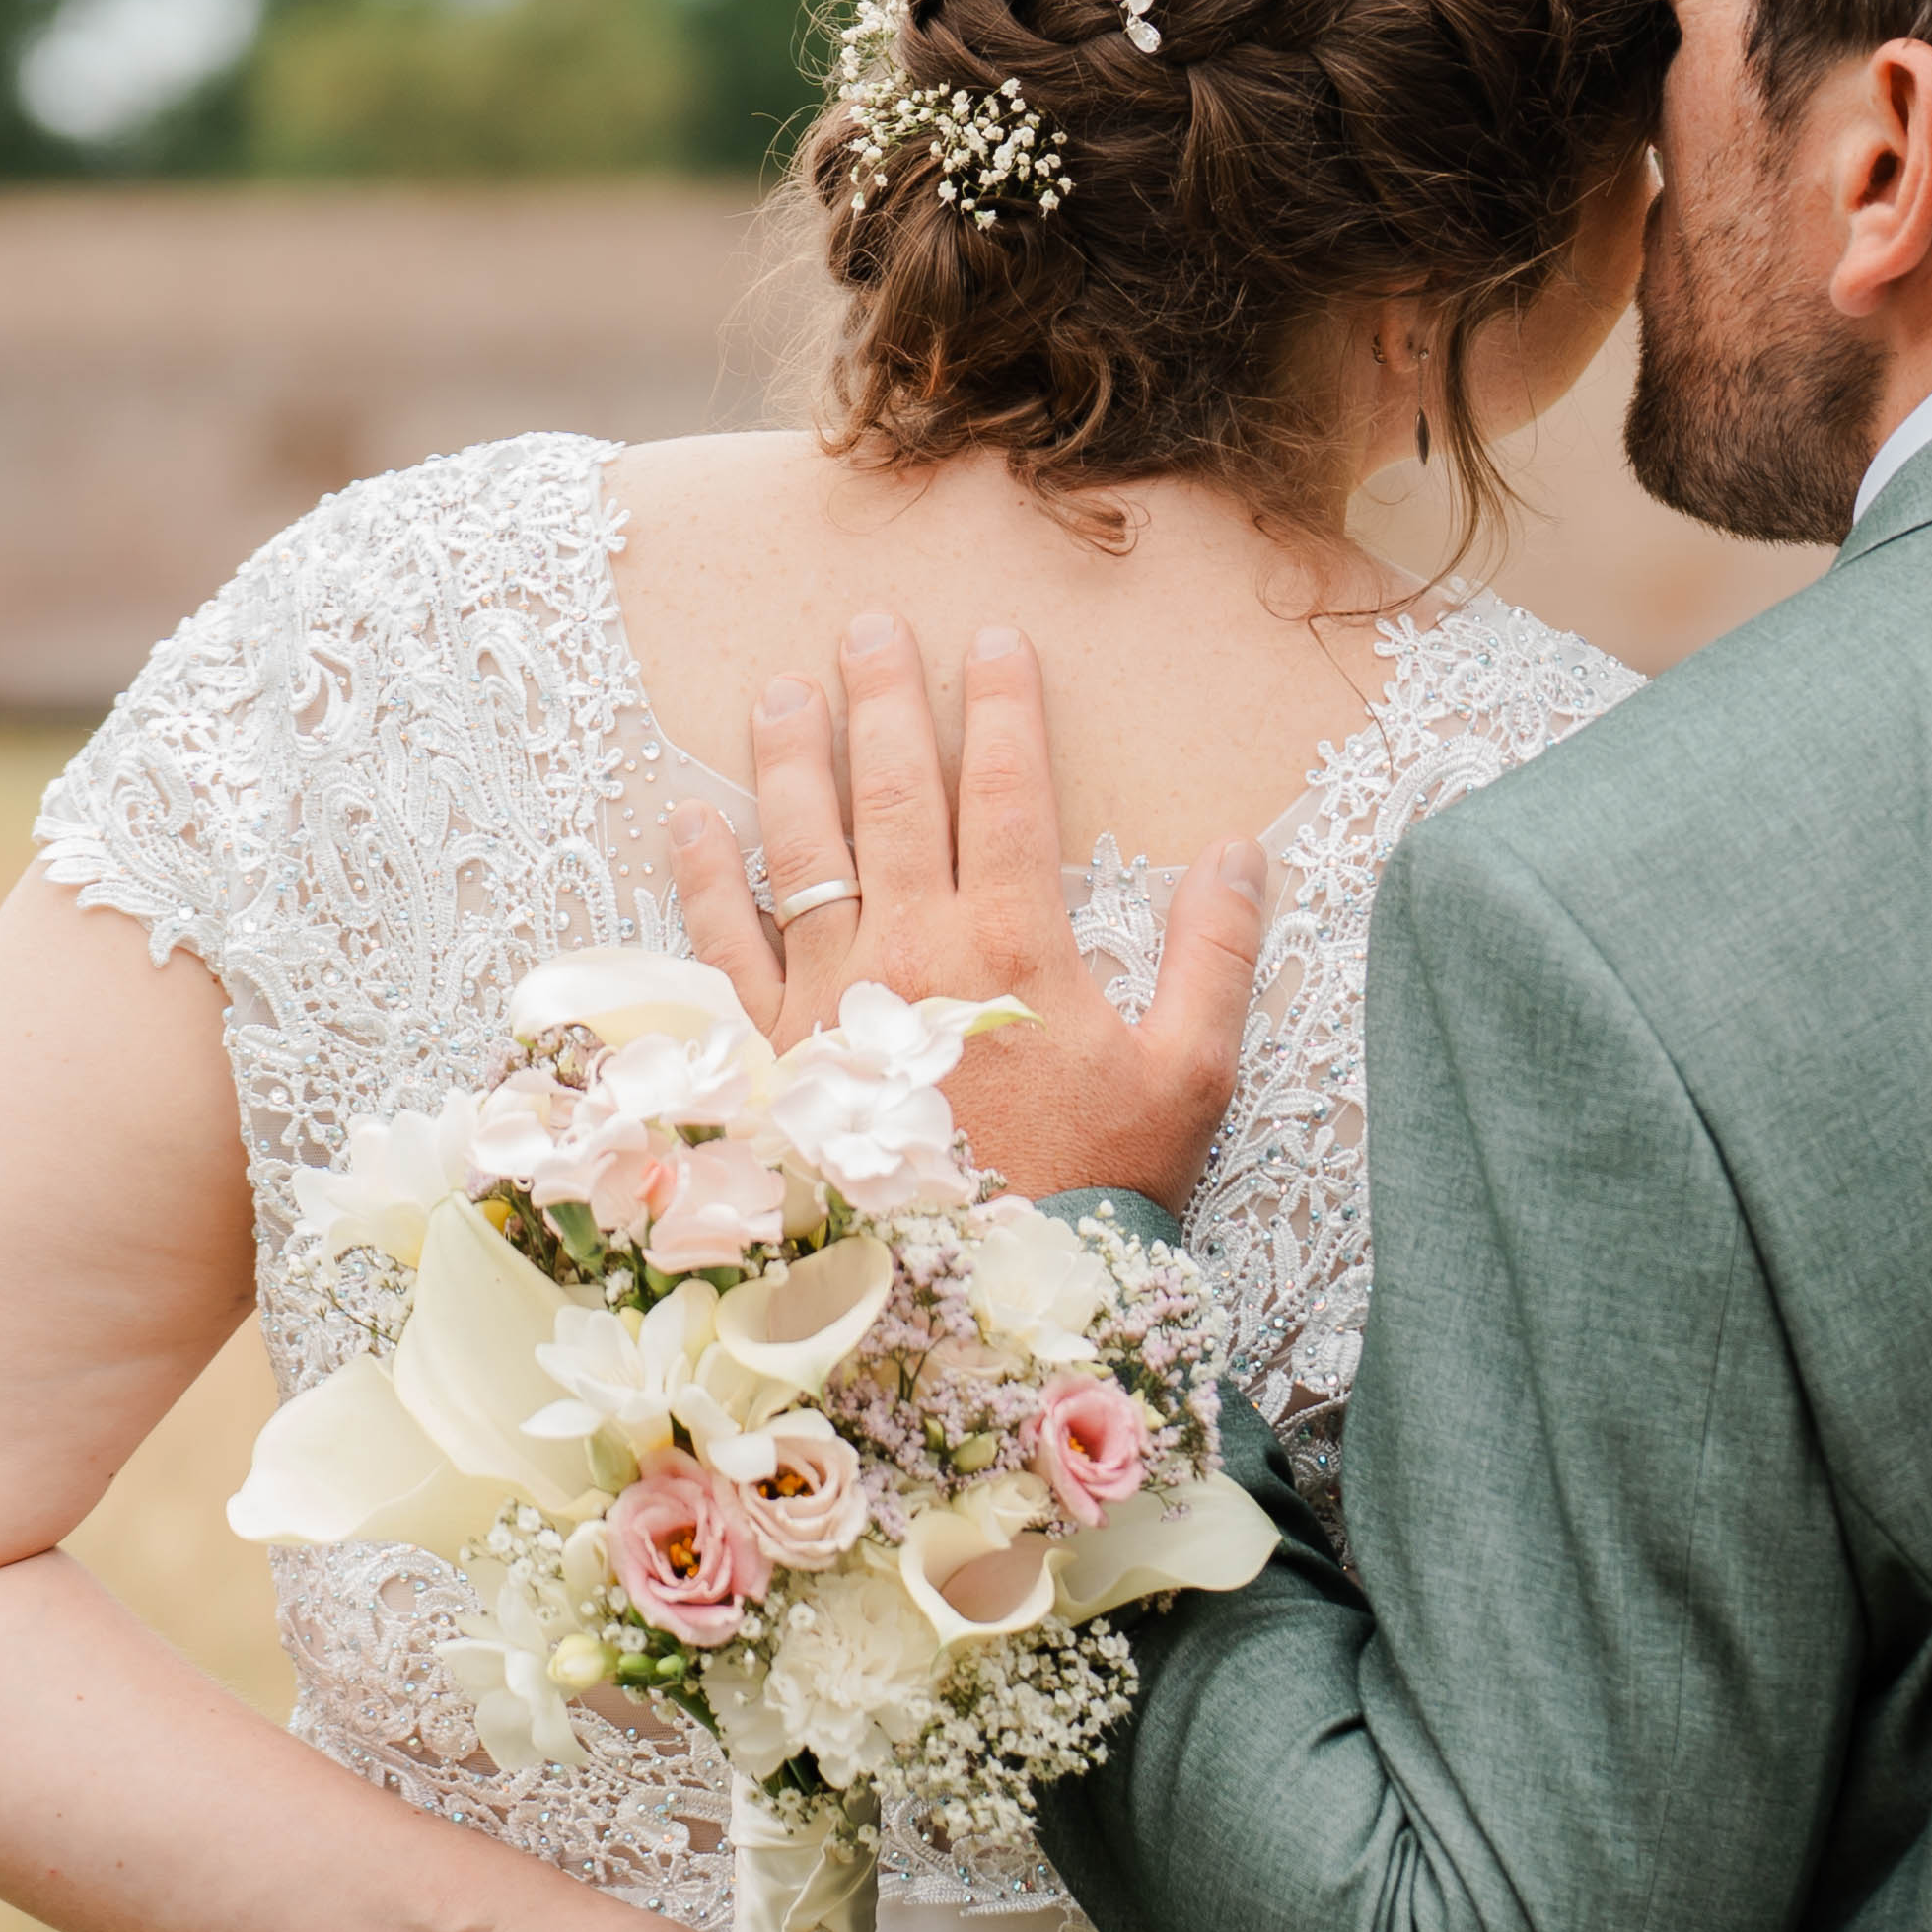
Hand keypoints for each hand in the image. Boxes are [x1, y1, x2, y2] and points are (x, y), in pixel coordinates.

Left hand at [668, 614, 1267, 1212]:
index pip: (1005, 789)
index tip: (992, 638)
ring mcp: (826, 999)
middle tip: (869, 627)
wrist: (983, 1305)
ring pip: (801, 850)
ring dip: (790, 761)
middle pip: (890, 795)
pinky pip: (723, 949)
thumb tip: (1240, 851)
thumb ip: (1215, 956)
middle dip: (882, 700)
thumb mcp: (1188, 1078)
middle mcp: (910, 950)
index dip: (1001, 705)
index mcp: (1013, 943)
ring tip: (782, 691)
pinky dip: (704, 880)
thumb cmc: (1093, 1193)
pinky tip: (691, 821)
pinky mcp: (767, 1055)